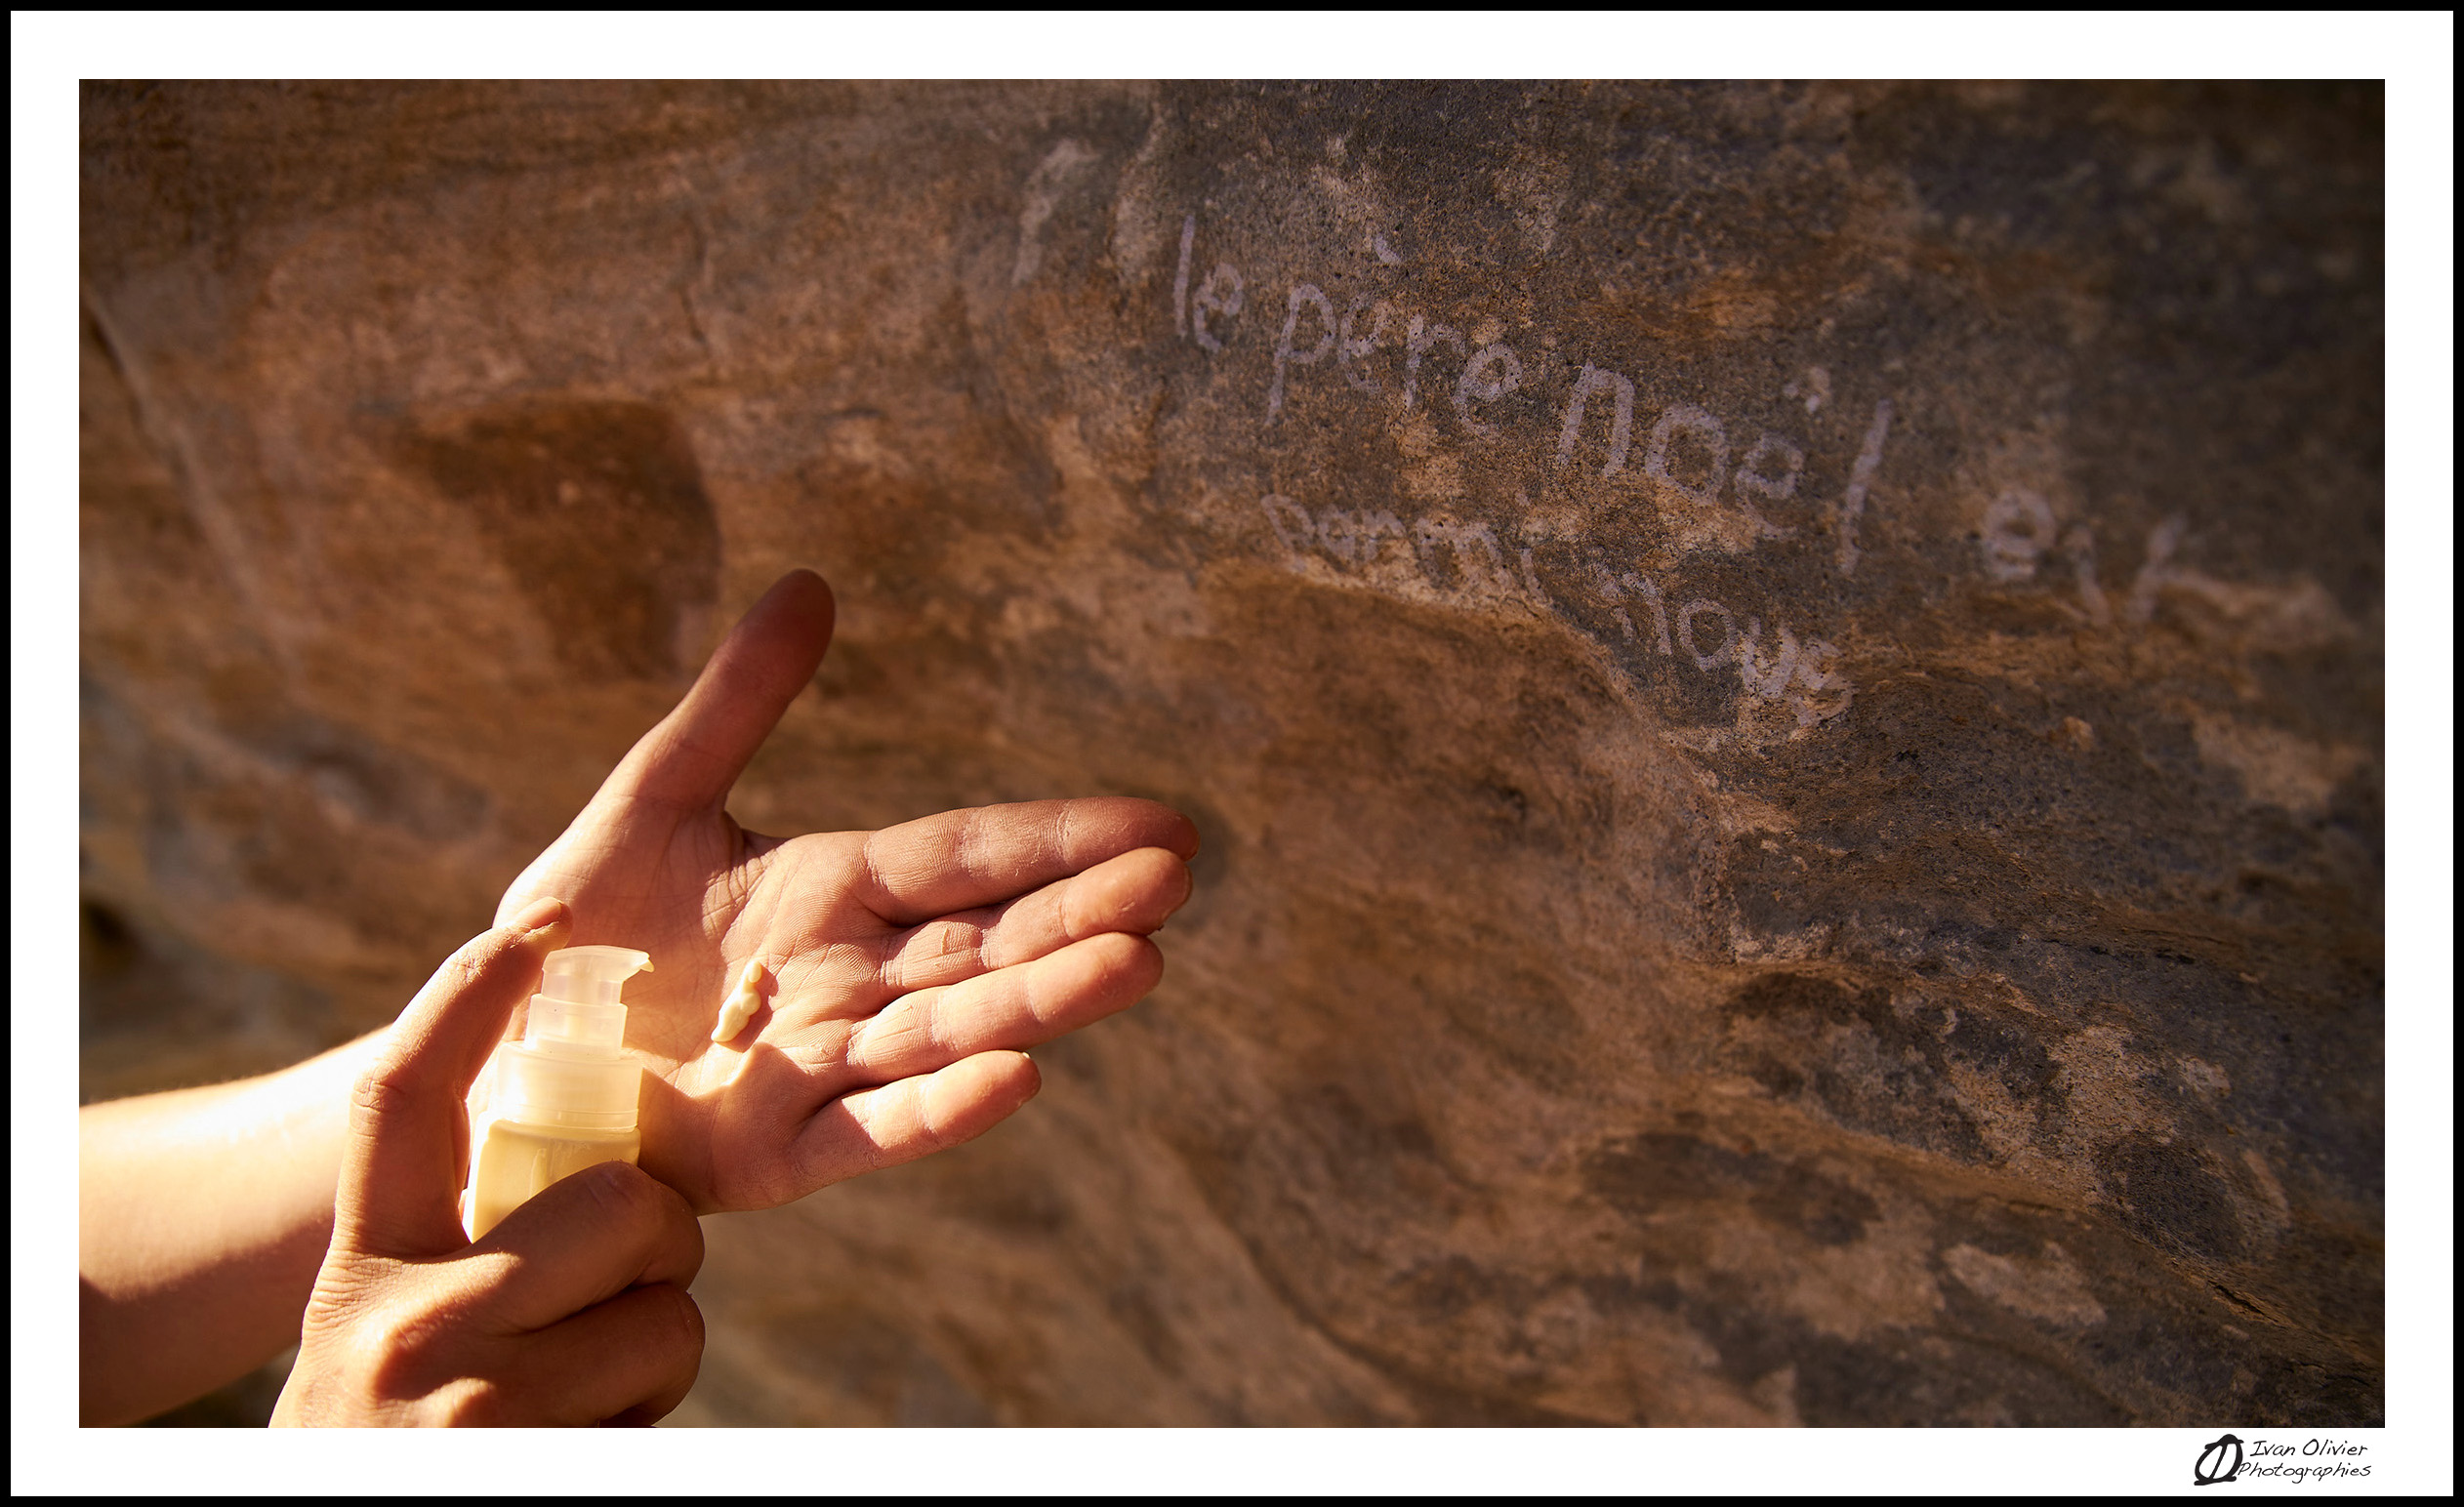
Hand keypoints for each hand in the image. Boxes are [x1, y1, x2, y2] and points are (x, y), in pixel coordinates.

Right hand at [274, 900, 704, 1424]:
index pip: (406, 1104)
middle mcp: (411, 1328)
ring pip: (674, 1315)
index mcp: (363, 1274)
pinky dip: (647, 1424)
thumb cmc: (382, 1451)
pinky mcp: (547, 1465)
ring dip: (658, 1349)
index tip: (531, 925)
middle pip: (625, 1205)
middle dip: (656, 1243)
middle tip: (612, 1293)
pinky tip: (579, 1452)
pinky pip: (668, 1402)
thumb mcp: (383, 1344)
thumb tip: (591, 1174)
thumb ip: (462, 1259)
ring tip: (576, 1400)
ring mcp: (481, 1406)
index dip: (468, 1003)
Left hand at [492, 571, 1198, 1213]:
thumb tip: (811, 582)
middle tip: (1176, 882)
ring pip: (950, 1030)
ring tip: (1137, 966)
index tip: (1166, 825)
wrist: (491, 1058)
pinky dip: (939, 1112)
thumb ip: (734, 705)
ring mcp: (821, 1069)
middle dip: (1081, 913)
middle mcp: (851, 979)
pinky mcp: (772, 1153)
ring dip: (1043, 1003)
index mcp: (833, 891)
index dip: (1063, 838)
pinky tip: (1017, 1080)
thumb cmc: (579, 934)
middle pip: (985, 942)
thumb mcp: (651, 800)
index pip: (970, 857)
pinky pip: (867, 1132)